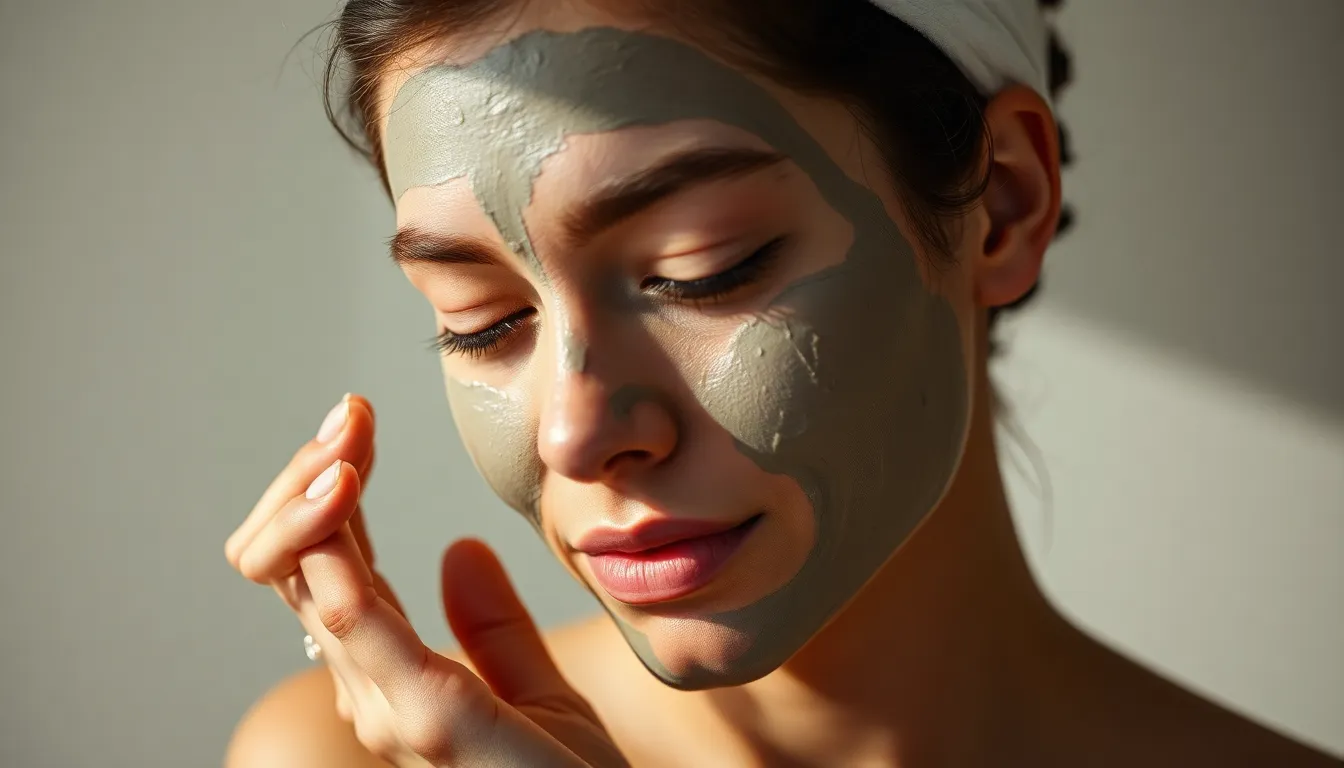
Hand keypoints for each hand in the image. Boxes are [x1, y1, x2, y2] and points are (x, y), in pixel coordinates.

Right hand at [225, 394, 628, 766]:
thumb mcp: (539, 695)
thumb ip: (495, 629)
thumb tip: (460, 549)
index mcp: (392, 671)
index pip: (328, 562)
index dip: (328, 485)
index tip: (358, 420)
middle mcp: (371, 686)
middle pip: (295, 563)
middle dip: (304, 480)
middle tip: (348, 417)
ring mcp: (389, 706)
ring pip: (308, 582)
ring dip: (311, 501)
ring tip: (345, 440)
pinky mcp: (428, 721)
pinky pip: (358, 630)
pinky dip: (335, 562)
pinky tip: (340, 501)